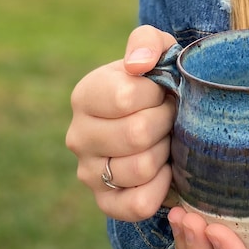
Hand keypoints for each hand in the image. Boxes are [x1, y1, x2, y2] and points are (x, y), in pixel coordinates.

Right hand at [65, 25, 178, 220]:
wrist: (163, 117)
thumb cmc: (159, 81)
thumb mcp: (156, 49)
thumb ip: (146, 43)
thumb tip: (138, 65)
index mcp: (85, 95)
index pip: (124, 98)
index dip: (157, 94)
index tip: (163, 90)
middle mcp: (78, 136)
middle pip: (136, 135)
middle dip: (166, 123)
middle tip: (170, 116)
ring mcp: (88, 173)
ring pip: (139, 169)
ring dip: (165, 153)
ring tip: (165, 139)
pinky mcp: (105, 203)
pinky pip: (138, 205)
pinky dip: (161, 187)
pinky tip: (164, 169)